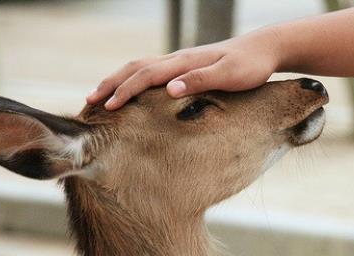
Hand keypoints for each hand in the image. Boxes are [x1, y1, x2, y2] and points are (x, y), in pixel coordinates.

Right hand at [87, 28, 281, 109]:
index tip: (107, 107)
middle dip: (110, 84)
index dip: (125, 90)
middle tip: (89, 102)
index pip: (146, 75)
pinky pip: (152, 69)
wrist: (264, 49)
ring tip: (101, 94)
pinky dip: (134, 78)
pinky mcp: (186, 65)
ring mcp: (181, 61)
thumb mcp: (229, 75)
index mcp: (184, 63)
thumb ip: (200, 81)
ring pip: (141, 66)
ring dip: (118, 79)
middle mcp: (178, 59)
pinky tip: (132, 88)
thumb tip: (169, 90)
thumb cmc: (250, 66)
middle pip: (135, 68)